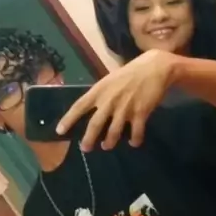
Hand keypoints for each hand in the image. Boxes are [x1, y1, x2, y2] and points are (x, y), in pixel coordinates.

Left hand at [56, 49, 176, 150]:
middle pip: (95, 124)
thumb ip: (102, 93)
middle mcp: (109, 101)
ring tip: (107, 146)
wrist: (156, 68)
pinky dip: (134, 140)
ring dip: (109, 142)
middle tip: (85, 148)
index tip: (59, 131)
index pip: (79, 106)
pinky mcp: (140, 113)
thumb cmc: (132, 72)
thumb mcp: (111, 79)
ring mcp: (125, 108)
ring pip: (113, 132)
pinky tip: (134, 142)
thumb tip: (95, 107)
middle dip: (88, 139)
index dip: (68, 120)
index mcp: (99, 90)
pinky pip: (135, 132)